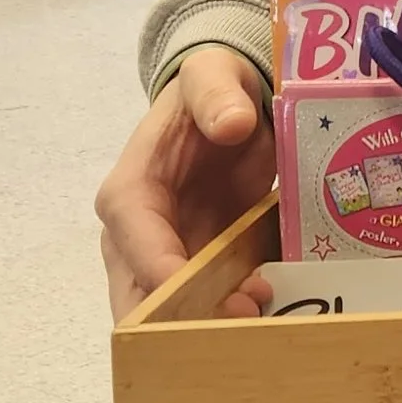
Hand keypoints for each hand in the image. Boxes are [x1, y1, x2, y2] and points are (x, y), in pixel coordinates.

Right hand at [96, 45, 276, 320]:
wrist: (226, 106)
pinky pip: (208, 306)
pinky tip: (271, 312)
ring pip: (174, 315)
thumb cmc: (209, 91)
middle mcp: (137, 239)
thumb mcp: (212, 75)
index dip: (163, 273)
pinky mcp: (201, 270)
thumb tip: (232, 123)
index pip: (135, 242)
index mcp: (130, 192)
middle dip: (183, 323)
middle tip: (242, 324)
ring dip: (212, 327)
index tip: (206, 292)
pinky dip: (234, 317)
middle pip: (142, 299)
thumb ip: (216, 92)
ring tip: (263, 317)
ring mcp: (168, 260)